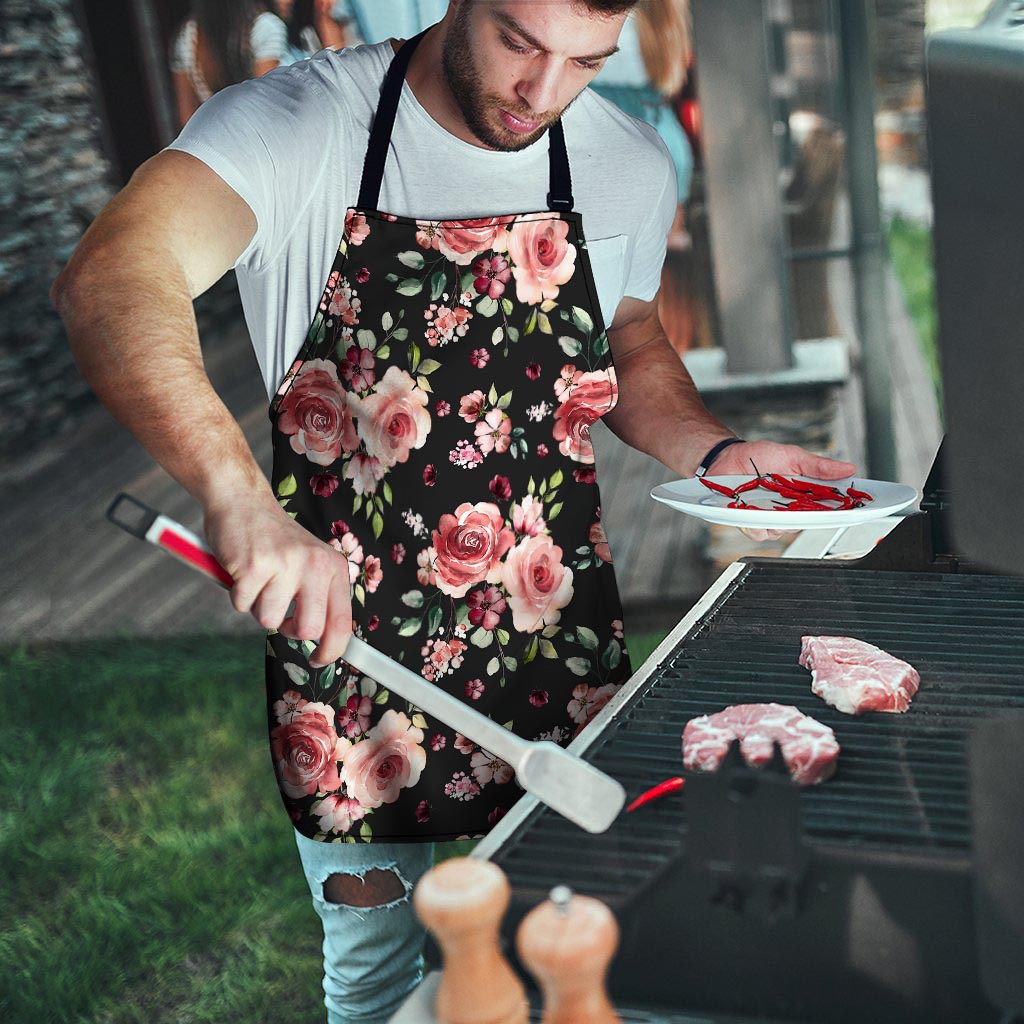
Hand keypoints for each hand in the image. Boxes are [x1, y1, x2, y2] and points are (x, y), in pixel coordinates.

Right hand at [203, 492, 352, 666]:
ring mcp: (285, 564)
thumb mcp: (310, 563)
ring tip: (259, 579)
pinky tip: (242, 570)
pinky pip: (242, 605)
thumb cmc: (275, 541)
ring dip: (258, 607)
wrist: (243, 502)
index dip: (332, 650)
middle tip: (280, 613)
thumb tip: (325, 643)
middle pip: (308, 629)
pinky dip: (237, 595)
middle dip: (289, 630)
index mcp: (333, 567)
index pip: (342, 622)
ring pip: (269, 620)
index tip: (318, 660)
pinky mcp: (253, 566)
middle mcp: (314, 565)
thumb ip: (319, 596)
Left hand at [707, 440, 856, 542]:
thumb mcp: (793, 456)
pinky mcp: (751, 523)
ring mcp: (771, 518)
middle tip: (803, 501)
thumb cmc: (759, 456)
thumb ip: (819, 466)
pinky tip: (752, 508)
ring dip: (779, 517)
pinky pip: (760, 532)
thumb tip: (848, 468)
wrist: (727, 458)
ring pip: (784, 531)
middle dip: (810, 515)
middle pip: (809, 523)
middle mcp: (790, 510)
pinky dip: (757, 522)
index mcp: (804, 495)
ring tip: (770, 498)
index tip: (857, 509)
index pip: (829, 507)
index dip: (844, 511)